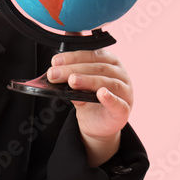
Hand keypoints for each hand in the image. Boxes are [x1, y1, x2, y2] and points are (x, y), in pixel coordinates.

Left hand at [46, 48, 132, 166]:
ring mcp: (125, 92)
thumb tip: (56, 73)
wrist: (98, 123)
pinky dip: (110, 98)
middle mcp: (120, 74)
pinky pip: (119, 104)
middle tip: (54, 74)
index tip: (55, 61)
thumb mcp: (78, 87)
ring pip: (107, 82)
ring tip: (72, 81)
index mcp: (110, 63)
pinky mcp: (124, 110)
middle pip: (97, 68)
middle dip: (72, 69)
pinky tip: (102, 94)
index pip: (92, 55)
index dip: (73, 57)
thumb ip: (72, 79)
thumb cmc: (91, 99)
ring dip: (88, 80)